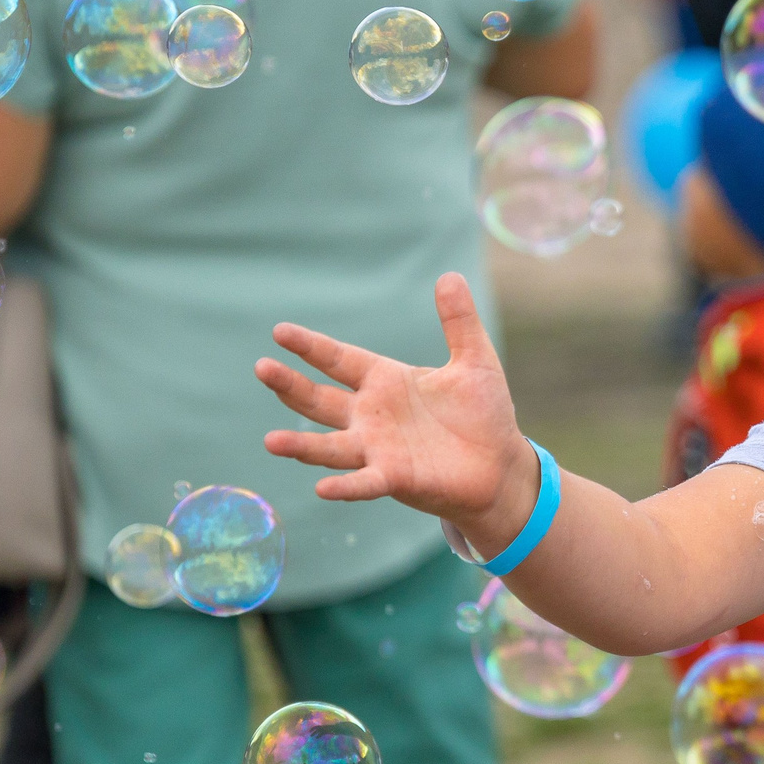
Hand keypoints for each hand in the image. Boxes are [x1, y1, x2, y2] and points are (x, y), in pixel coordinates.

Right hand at [257, 272, 532, 526]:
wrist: (501, 465)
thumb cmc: (483, 414)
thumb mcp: (474, 361)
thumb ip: (459, 322)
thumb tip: (450, 275)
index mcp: (385, 382)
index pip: (338, 360)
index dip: (310, 347)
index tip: (279, 332)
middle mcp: (371, 416)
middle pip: (320, 400)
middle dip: (290, 386)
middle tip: (262, 368)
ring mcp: (378, 449)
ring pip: (330, 446)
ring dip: (301, 445)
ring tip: (270, 441)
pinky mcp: (395, 479)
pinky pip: (364, 483)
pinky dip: (345, 487)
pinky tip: (322, 488)